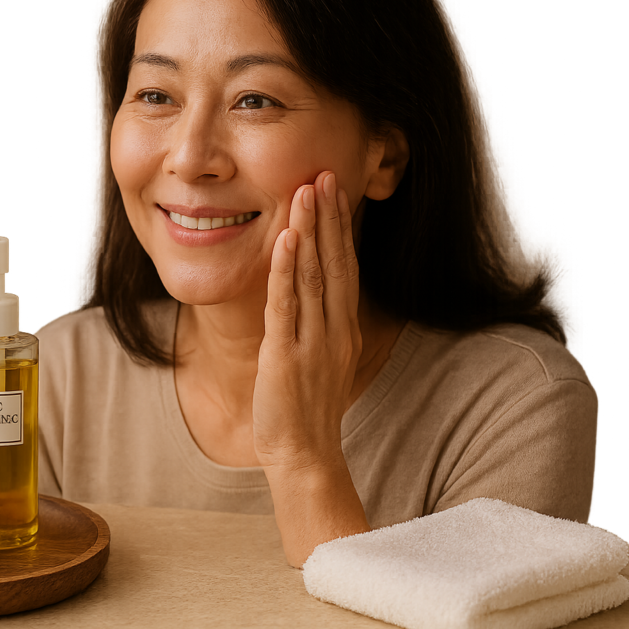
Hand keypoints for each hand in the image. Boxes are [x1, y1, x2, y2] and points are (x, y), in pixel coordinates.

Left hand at [252, 170, 361, 471]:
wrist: (305, 454)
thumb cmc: (307, 407)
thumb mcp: (321, 358)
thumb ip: (318, 323)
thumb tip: (308, 291)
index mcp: (343, 328)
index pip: (343, 267)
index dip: (339, 227)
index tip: (334, 190)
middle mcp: (334, 329)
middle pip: (334, 263)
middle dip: (329, 217)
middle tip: (325, 174)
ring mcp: (313, 342)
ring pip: (312, 277)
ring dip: (310, 232)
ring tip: (306, 192)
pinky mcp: (286, 355)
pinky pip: (287, 306)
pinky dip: (286, 272)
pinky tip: (285, 241)